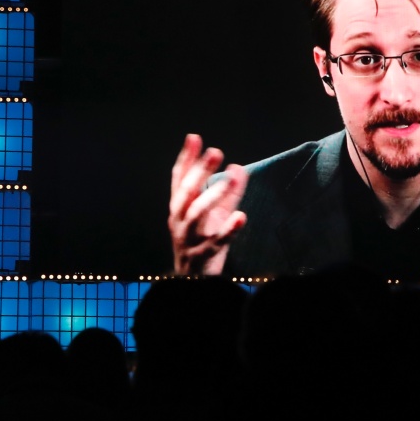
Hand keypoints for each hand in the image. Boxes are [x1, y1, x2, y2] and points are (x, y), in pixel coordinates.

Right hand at [168, 134, 248, 274]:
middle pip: (186, 192)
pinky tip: (241, 217)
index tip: (194, 138)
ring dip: (213, 195)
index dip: (187, 159)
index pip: (180, 180)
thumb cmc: (204, 243)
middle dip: (200, 171)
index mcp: (180, 208)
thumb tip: (238, 167)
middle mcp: (179, 221)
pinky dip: (228, 230)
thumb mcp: (216, 214)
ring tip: (230, 180)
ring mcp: (188, 239)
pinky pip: (215, 242)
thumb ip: (228, 192)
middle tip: (215, 152)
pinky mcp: (202, 256)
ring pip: (196, 214)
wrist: (193, 282)